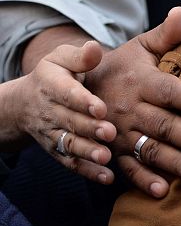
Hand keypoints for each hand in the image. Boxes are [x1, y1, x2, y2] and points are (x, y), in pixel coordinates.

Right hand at [0, 41, 116, 183]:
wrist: (25, 102)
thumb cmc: (55, 74)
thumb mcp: (61, 58)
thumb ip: (79, 56)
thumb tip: (94, 48)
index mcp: (52, 85)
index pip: (66, 93)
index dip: (82, 100)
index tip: (100, 107)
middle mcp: (50, 111)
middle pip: (70, 121)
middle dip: (89, 128)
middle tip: (110, 132)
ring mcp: (53, 133)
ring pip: (69, 144)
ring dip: (87, 152)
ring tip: (106, 156)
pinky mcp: (57, 150)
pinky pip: (70, 162)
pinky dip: (87, 171)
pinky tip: (107, 177)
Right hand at [84, 7, 180, 197]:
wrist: (71, 91)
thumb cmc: (119, 67)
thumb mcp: (137, 47)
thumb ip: (164, 34)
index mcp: (140, 82)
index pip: (171, 91)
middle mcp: (129, 110)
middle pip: (165, 125)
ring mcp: (119, 134)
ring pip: (149, 151)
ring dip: (174, 164)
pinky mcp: (111, 152)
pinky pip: (126, 169)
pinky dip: (142, 182)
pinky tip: (163, 192)